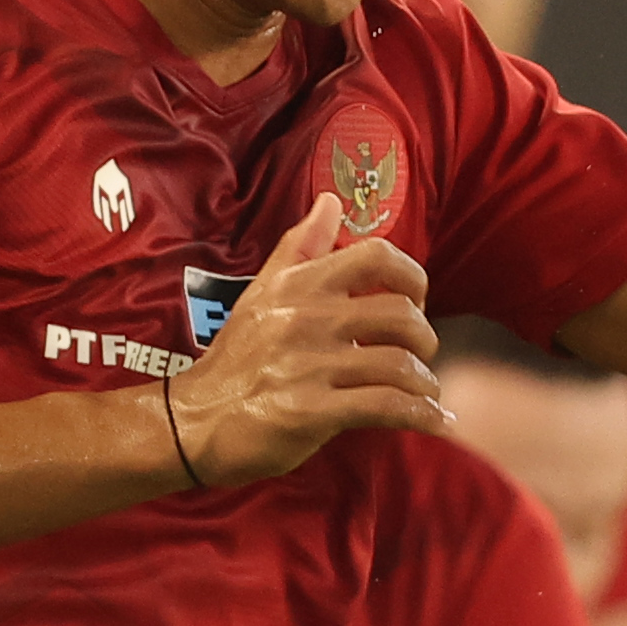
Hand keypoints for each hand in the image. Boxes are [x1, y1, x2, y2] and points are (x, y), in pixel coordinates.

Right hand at [166, 195, 453, 492]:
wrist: (191, 423)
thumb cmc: (234, 361)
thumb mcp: (261, 295)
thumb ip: (300, 250)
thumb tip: (330, 202)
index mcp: (298, 286)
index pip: (375, 256)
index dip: (412, 275)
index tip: (417, 299)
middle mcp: (306, 319)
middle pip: (400, 314)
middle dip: (424, 338)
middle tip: (419, 355)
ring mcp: (309, 366)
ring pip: (399, 364)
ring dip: (425, 383)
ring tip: (426, 394)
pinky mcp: (311, 412)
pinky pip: (386, 407)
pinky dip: (421, 416)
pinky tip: (434, 423)